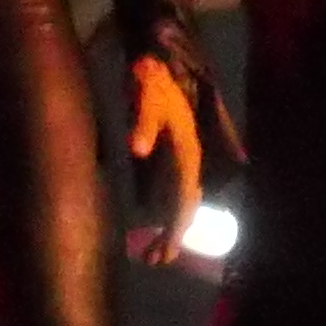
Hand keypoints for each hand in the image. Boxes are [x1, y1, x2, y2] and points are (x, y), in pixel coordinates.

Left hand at [120, 54, 204, 267]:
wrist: (160, 64)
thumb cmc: (153, 81)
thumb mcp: (148, 98)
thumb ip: (144, 123)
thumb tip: (136, 149)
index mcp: (187, 154)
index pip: (183, 199)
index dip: (175, 227)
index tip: (166, 250)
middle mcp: (188, 162)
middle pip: (183, 207)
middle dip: (171, 236)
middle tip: (154, 261)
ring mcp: (180, 162)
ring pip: (178, 203)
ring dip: (168, 229)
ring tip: (152, 255)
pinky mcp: (171, 159)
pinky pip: (171, 194)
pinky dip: (164, 213)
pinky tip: (155, 226)